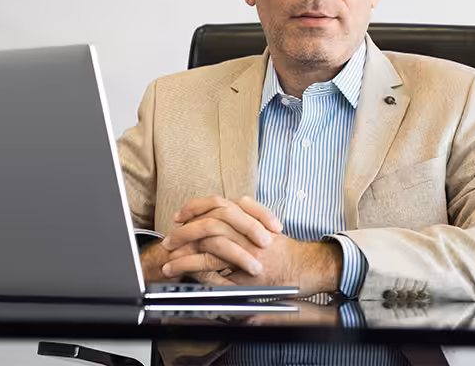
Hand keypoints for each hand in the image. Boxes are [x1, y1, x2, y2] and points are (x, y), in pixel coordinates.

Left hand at [162, 196, 342, 295]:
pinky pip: (213, 266)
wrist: (305, 267)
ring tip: (169, 259)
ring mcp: (246, 250)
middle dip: (185, 230)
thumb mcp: (267, 224)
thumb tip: (233, 204)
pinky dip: (195, 266)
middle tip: (170, 239)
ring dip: (185, 250)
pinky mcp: (243, 270)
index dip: (195, 207)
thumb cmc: (285, 250)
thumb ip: (250, 213)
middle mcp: (247, 231)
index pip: (217, 204)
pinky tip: (184, 270)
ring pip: (209, 242)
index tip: (180, 215)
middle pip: (210, 221)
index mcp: (249, 218)